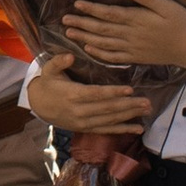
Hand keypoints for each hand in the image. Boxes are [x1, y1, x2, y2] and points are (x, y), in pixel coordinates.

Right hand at [25, 55, 156, 130]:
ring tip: (146, 110)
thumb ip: (59, 61)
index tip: (130, 89)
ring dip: (130, 116)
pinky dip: (124, 130)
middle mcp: (80, 111)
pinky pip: (108, 130)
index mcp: (72, 95)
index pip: (97, 94)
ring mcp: (84, 122)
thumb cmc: (48, 84)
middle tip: (146, 102)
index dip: (114, 93)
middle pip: (108, 109)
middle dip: (129, 105)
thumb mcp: (48, 69)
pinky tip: (138, 128)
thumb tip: (70, 55)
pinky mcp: (87, 129)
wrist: (39, 105)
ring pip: (110, 120)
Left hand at [72, 0, 185, 72]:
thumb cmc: (181, 24)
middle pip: (101, 29)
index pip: (109, 14)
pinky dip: (99, 54)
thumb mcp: (168, 6)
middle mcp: (131, 35)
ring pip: (104, 43)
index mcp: (137, 20)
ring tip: (69, 34)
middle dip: (81, 24)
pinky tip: (89, 50)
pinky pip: (114, 57)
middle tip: (64, 21)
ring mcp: (132, 48)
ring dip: (85, 38)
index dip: (91, 9)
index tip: (76, 4)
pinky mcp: (135, 58)